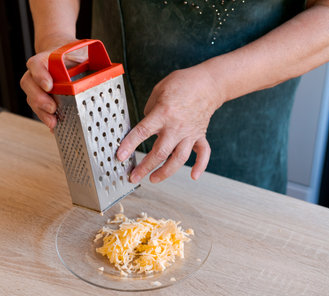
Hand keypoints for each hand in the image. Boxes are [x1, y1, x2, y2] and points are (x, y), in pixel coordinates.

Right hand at [20, 37, 86, 128]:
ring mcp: (37, 86)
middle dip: (39, 98)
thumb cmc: (72, 55)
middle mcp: (37, 73)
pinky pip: (39, 109)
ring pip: (31, 98)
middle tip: (52, 108)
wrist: (64, 57)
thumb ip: (89, 57)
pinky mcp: (42, 99)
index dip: (40, 75)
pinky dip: (46, 118)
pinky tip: (55, 127)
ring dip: (41, 112)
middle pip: (28, 84)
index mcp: (45, 59)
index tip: (49, 86)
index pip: (36, 64)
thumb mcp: (81, 51)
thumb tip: (109, 70)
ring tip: (53, 122)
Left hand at [116, 66, 223, 182]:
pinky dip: (200, 166)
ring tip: (153, 179)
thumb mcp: (158, 91)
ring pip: (179, 159)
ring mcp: (190, 133)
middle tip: (134, 177)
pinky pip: (203, 153)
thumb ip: (149, 111)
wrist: (208, 83)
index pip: (142, 132)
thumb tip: (145, 128)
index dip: (129, 145)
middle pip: (160, 152)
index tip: (120, 156)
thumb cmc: (182, 84)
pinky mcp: (200, 135)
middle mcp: (176, 126)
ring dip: (166, 172)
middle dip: (145, 167)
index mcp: (163, 113)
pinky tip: (194, 176)